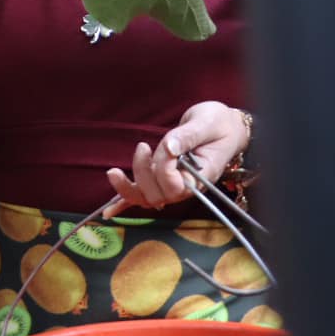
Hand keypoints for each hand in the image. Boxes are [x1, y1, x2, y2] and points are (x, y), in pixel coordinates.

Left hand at [104, 101, 249, 214]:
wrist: (226, 127)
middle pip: (157, 194)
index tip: (166, 146)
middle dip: (143, 174)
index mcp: (201, 176)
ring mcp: (173, 184)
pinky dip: (125, 202)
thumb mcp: (207, 124)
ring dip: (127, 188)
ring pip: (147, 198)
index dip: (164, 169)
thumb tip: (168, 147)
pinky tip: (108, 212)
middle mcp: (186, 185)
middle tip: (143, 147)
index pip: (176, 185)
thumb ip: (187, 136)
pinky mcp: (162, 178)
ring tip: (113, 172)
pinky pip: (143, 194)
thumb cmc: (219, 124)